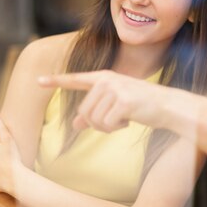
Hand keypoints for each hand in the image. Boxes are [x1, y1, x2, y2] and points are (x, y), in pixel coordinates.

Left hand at [38, 70, 167, 132]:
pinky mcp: (122, 102)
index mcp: (104, 77)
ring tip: (125, 118)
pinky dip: (117, 128)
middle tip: (116, 121)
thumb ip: (94, 113)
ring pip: (94, 120)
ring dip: (108, 127)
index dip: (56, 81)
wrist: (168, 106)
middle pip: (84, 112)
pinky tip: (130, 120)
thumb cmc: (143, 106)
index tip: (38, 80)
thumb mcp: (116, 106)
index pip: (76, 79)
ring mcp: (114, 89)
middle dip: (97, 123)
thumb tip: (75, 125)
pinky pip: (106, 125)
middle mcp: (107, 80)